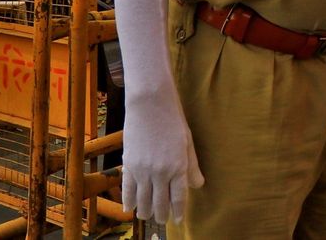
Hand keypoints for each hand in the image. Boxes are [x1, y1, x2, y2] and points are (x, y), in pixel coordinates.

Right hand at [121, 90, 203, 222]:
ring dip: (145, 211)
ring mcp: (143, 170)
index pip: (178, 199)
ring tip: (147, 215)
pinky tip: (130, 208)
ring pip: (143, 201)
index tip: (177, 221)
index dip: (178, 213)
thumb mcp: (187, 142)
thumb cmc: (172, 119)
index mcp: (178, 167)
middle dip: (161, 215)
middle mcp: (161, 173)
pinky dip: (129, 201)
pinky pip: (128, 190)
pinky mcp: (129, 164)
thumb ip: (192, 166)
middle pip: (160, 204)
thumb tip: (198, 185)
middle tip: (162, 219)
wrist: (150, 103)